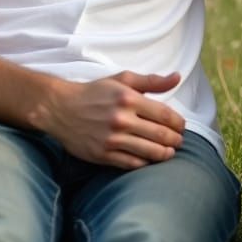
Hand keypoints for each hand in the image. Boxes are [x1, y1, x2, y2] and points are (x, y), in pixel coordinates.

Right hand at [42, 71, 185, 170]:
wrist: (60, 108)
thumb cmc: (94, 92)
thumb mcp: (122, 80)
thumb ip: (151, 81)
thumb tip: (177, 77)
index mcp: (128, 98)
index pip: (164, 114)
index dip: (178, 123)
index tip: (181, 126)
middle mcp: (122, 119)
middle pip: (160, 135)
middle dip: (175, 140)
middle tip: (179, 141)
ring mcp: (112, 139)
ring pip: (149, 152)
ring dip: (165, 154)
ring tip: (170, 152)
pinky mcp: (103, 154)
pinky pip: (132, 164)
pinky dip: (145, 163)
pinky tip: (150, 160)